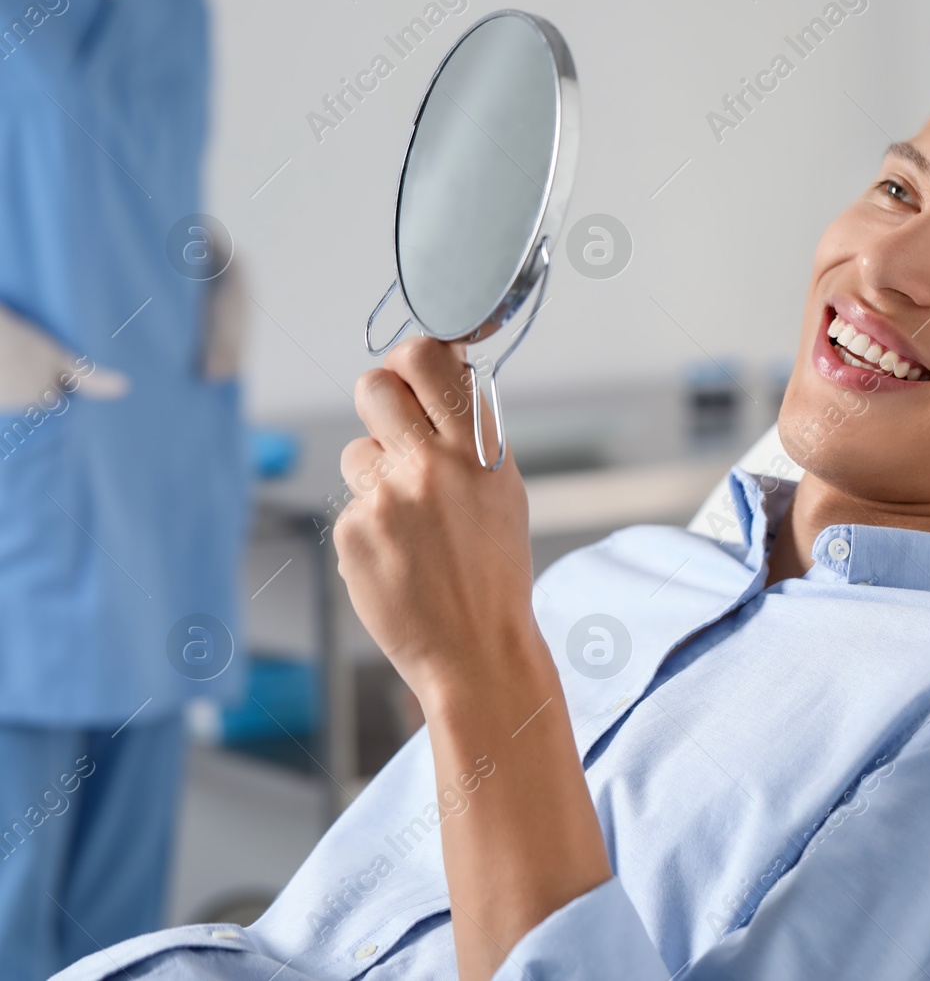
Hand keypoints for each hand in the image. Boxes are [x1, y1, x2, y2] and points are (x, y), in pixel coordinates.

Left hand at [333, 336, 537, 704]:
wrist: (476, 649)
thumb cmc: (494, 571)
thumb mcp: (504, 490)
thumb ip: (470, 435)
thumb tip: (440, 377)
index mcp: (479, 449)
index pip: (427, 359)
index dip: (412, 355)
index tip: (415, 368)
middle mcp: (433, 465)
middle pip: (372, 385)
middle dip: (380, 402)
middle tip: (396, 429)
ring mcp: (387, 498)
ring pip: (355, 451)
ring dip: (375, 475)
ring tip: (409, 521)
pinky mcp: (352, 532)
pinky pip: (349, 506)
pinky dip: (368, 528)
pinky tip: (398, 558)